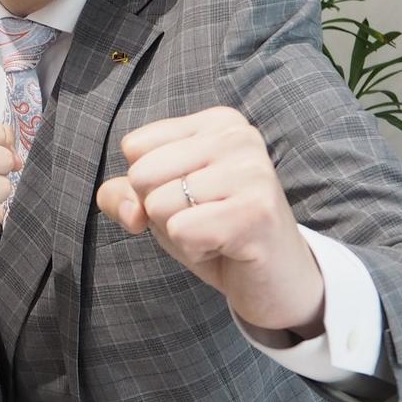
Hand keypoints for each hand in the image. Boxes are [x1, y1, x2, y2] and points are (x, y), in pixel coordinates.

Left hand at [94, 106, 324, 336]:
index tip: (191, 198)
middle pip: (142, 175)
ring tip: (217, 233)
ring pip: (159, 204)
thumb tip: (129, 211)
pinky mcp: (256, 211)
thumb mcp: (162, 204)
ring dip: (180, 233)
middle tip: (204, 219)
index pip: (135, 147)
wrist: (277, 279)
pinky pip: (182, 231)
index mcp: (217, 122)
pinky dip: (195, 250)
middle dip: (161, 211)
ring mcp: (251, 171)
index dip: (148, 186)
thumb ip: (124, 195)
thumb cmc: (215, 232)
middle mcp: (238, 136)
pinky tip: (226, 247)